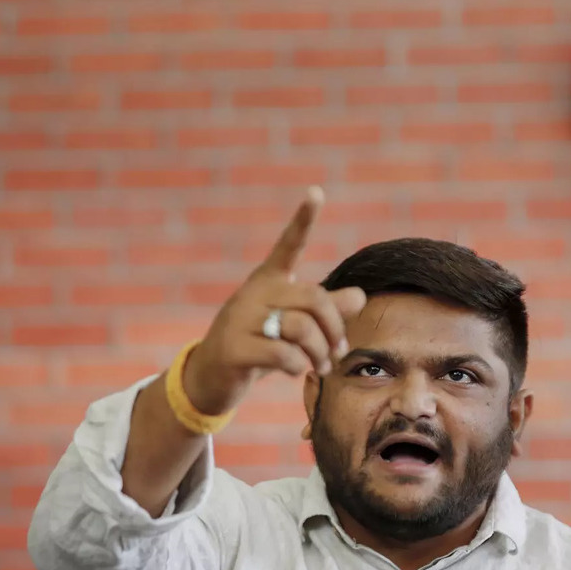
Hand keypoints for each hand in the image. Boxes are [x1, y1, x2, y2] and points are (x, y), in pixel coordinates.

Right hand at [181, 187, 366, 415]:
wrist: (210, 376)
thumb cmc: (258, 346)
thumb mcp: (292, 327)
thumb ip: (326, 311)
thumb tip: (360, 295)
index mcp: (268, 281)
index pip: (288, 245)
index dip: (303, 220)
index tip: (316, 192)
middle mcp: (254, 293)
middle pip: (314, 299)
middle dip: (335, 328)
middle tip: (338, 352)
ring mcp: (240, 319)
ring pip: (301, 328)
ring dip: (319, 352)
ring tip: (321, 366)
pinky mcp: (234, 349)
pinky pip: (282, 354)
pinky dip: (297, 366)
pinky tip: (295, 370)